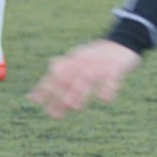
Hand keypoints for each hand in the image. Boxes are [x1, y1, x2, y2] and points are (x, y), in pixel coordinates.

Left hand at [28, 40, 142, 118]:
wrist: (123, 43)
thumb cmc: (97, 57)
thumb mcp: (77, 60)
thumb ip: (60, 71)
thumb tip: (39, 84)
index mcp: (73, 60)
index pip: (55, 74)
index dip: (44, 87)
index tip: (33, 100)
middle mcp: (83, 60)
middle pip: (69, 77)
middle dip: (60, 95)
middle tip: (54, 113)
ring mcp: (99, 63)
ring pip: (87, 77)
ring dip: (80, 92)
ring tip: (75, 108)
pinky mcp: (115, 66)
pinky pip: (111, 77)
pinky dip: (108, 88)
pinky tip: (105, 99)